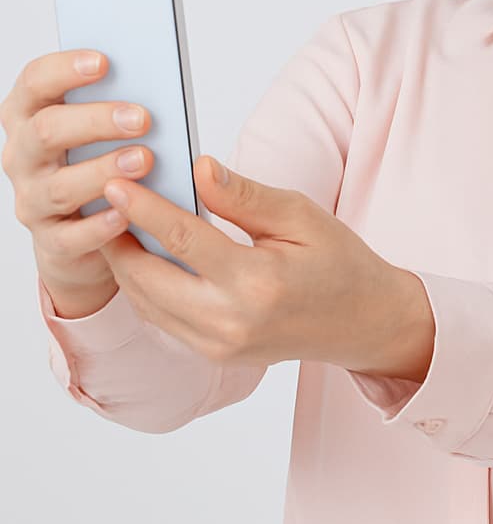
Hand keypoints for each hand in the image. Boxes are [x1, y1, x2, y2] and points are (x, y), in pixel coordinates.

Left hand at [97, 154, 421, 371]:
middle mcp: (232, 322)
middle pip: (149, 278)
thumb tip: (197, 168)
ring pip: (148, 302)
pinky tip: (140, 255)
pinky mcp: (215, 355)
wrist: (363, 323)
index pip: (183, 240)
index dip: (143, 209)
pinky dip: (145, 287)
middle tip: (99, 199)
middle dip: (118, 238)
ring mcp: (221, 346)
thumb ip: (244, 197)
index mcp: (258, 283)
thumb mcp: (300, 217)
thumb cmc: (339, 263)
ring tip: (111, 223)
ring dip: (125, 264)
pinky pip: (163, 319)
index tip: (114, 182)